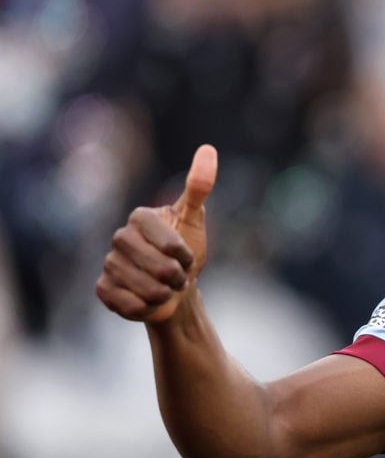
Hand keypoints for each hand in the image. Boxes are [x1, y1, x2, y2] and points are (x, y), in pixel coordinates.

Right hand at [96, 145, 217, 321]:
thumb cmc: (186, 250)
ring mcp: (109, 263)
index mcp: (140, 217)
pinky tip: (147, 300)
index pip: (170, 244)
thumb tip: (208, 149)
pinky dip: (146, 307)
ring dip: (165, 294)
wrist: (174, 289)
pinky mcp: (103, 288)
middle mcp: (120, 238)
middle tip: (178, 275)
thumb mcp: (195, 218)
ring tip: (165, 288)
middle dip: (178, 277)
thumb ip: (199, 186)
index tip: (186, 255)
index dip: (184, 255)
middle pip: (159, 268)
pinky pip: (129, 304)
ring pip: (147, 289)